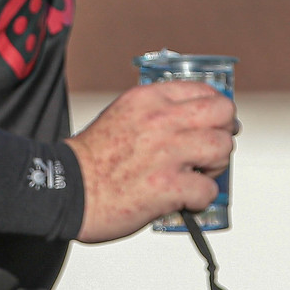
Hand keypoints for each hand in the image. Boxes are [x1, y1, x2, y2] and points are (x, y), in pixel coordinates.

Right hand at [67, 80, 237, 243]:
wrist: (65, 190)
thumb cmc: (92, 160)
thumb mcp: (124, 114)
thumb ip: (157, 112)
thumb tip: (191, 123)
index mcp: (148, 98)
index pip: (204, 90)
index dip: (215, 110)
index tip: (213, 123)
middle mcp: (160, 119)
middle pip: (223, 112)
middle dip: (223, 132)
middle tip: (211, 149)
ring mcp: (166, 152)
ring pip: (222, 147)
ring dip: (215, 166)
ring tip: (197, 175)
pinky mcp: (168, 186)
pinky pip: (208, 190)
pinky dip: (200, 199)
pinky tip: (184, 199)